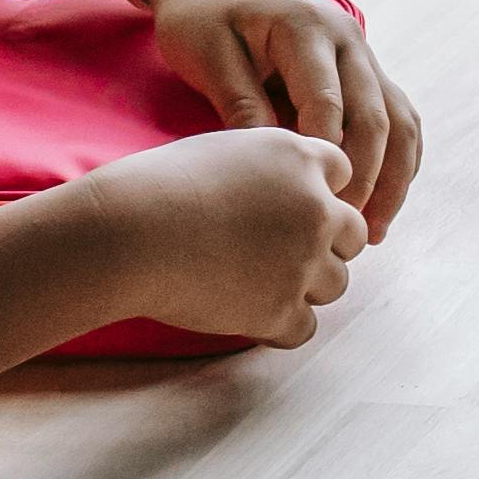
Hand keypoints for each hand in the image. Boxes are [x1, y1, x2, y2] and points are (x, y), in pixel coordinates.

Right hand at [0, 128, 368, 380]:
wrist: (125, 234)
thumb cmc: (155, 187)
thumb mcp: (221, 151)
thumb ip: (267, 168)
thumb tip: (285, 191)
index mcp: (299, 159)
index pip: (342, 173)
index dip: (317, 192)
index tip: (287, 206)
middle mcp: (315, 208)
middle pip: (353, 233)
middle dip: (324, 243)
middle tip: (280, 251)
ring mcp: (303, 262)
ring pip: (336, 283)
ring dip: (305, 285)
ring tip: (255, 282)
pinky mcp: (281, 310)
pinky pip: (305, 327)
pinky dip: (280, 325)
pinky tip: (246, 311)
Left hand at [126, 0, 423, 237]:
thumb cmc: (201, 20)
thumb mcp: (205, 53)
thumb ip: (239, 100)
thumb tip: (273, 160)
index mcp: (305, 27)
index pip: (328, 102)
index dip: (324, 157)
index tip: (309, 205)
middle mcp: (348, 38)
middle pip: (376, 116)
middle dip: (365, 178)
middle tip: (343, 228)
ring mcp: (364, 54)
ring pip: (400, 121)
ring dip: (393, 178)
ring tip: (374, 231)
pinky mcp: (367, 73)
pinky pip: (400, 119)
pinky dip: (399, 163)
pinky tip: (382, 204)